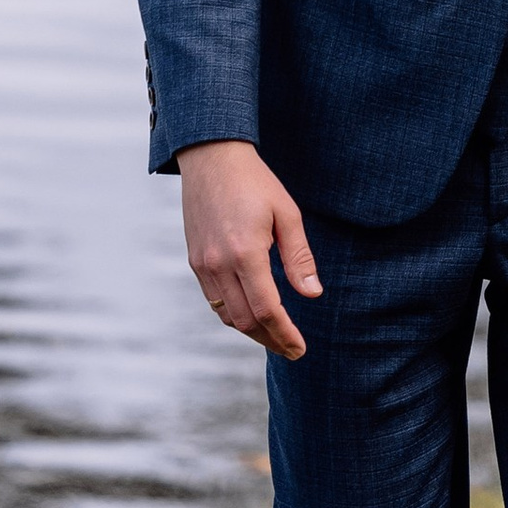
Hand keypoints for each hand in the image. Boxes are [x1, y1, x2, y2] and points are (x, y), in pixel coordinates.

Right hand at [180, 140, 319, 359]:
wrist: (211, 158)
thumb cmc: (255, 183)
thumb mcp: (287, 214)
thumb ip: (299, 258)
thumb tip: (312, 294)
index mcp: (246, 254)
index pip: (267, 310)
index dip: (285, 334)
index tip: (300, 349)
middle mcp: (219, 265)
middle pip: (245, 321)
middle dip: (270, 340)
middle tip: (292, 349)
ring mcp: (202, 265)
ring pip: (226, 315)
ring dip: (251, 331)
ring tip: (275, 336)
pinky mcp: (194, 262)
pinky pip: (213, 300)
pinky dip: (233, 314)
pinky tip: (252, 313)